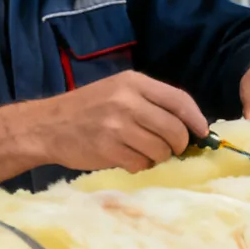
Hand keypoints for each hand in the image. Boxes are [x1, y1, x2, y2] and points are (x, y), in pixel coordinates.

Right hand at [0, 70, 208, 186]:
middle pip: (174, 129)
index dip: (196, 119)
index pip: (179, 100)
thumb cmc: (87, 108)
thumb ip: (149, 102)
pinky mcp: (108, 149)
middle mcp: (127, 101)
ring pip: (160, 150)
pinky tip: (126, 159)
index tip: (202, 133)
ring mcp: (117, 125)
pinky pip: (141, 164)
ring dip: (157, 157)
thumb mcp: (117, 91)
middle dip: (177, 144)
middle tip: (168, 149)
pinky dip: (139, 166)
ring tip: (141, 153)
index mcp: (133, 82)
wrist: (47, 125)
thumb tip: (188, 127)